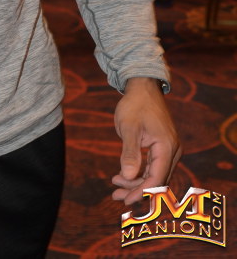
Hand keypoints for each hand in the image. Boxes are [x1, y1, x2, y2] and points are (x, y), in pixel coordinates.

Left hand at [111, 77, 180, 205]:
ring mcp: (169, 149)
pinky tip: (123, 175)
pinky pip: (153, 166)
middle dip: (137, 190)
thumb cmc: (135, 104)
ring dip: (137, 183)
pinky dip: (139, 173)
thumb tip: (128, 177)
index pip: (156, 179)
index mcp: (167, 147)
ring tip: (115, 185)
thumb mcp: (129, 127)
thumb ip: (130, 152)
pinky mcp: (162, 147)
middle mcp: (172, 151)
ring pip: (155, 175)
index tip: (126, 200)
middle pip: (157, 180)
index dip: (142, 192)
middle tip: (115, 196)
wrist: (143, 87)